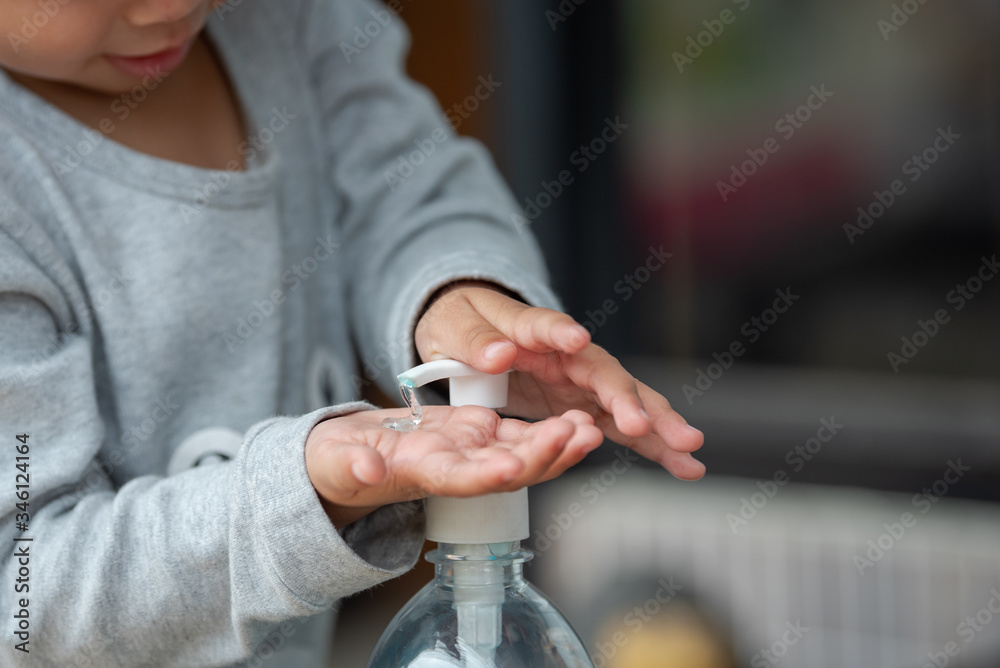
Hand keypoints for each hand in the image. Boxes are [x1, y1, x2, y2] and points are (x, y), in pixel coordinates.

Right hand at [305, 406, 602, 527]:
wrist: (351, 456)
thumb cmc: (338, 463)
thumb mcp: (336, 461)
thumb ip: (350, 463)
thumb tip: (364, 467)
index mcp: (421, 475)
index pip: (459, 480)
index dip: (486, 475)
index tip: (511, 465)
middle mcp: (456, 470)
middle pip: (505, 469)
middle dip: (541, 456)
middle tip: (574, 435)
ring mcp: (471, 453)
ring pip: (522, 453)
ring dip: (557, 444)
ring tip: (589, 429)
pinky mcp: (478, 434)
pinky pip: (520, 435)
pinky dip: (548, 430)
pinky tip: (577, 421)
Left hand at [414, 283, 704, 480]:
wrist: (471, 332)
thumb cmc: (464, 323)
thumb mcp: (454, 327)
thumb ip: (475, 341)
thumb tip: (498, 354)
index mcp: (531, 329)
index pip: (547, 327)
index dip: (560, 333)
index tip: (575, 340)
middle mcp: (569, 354)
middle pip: (605, 372)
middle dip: (628, 397)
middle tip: (644, 423)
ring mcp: (582, 381)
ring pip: (628, 402)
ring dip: (659, 427)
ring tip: (689, 452)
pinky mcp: (586, 406)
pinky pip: (622, 427)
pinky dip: (652, 446)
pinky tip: (684, 466)